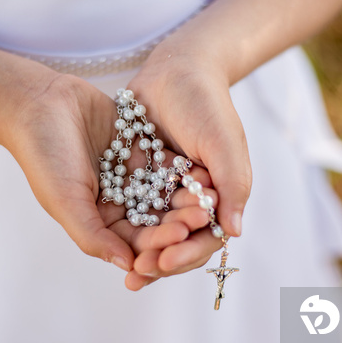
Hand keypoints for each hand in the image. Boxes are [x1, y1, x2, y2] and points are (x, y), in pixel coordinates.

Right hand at [6, 73, 200, 275]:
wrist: (40, 103)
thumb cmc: (44, 155)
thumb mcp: (65, 200)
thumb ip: (93, 235)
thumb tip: (128, 266)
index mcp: (98, 220)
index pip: (133, 241)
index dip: (158, 242)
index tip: (180, 236)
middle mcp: (117, 202)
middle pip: (155, 219)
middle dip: (178, 220)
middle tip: (203, 216)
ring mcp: (131, 176)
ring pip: (164, 193)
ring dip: (186, 196)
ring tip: (210, 195)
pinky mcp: (140, 149)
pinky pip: (166, 163)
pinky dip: (184, 168)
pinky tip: (203, 169)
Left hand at [123, 44, 252, 286]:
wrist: (176, 69)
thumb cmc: (206, 104)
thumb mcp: (224, 141)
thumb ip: (233, 183)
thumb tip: (233, 233)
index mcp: (219, 195)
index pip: (206, 237)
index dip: (187, 255)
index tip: (165, 263)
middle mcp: (192, 198)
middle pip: (177, 241)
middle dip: (161, 260)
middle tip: (138, 273)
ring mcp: (165, 190)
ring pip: (154, 230)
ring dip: (141, 250)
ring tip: (125, 268)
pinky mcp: (141, 179)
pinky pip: (133, 209)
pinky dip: (124, 226)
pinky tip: (108, 240)